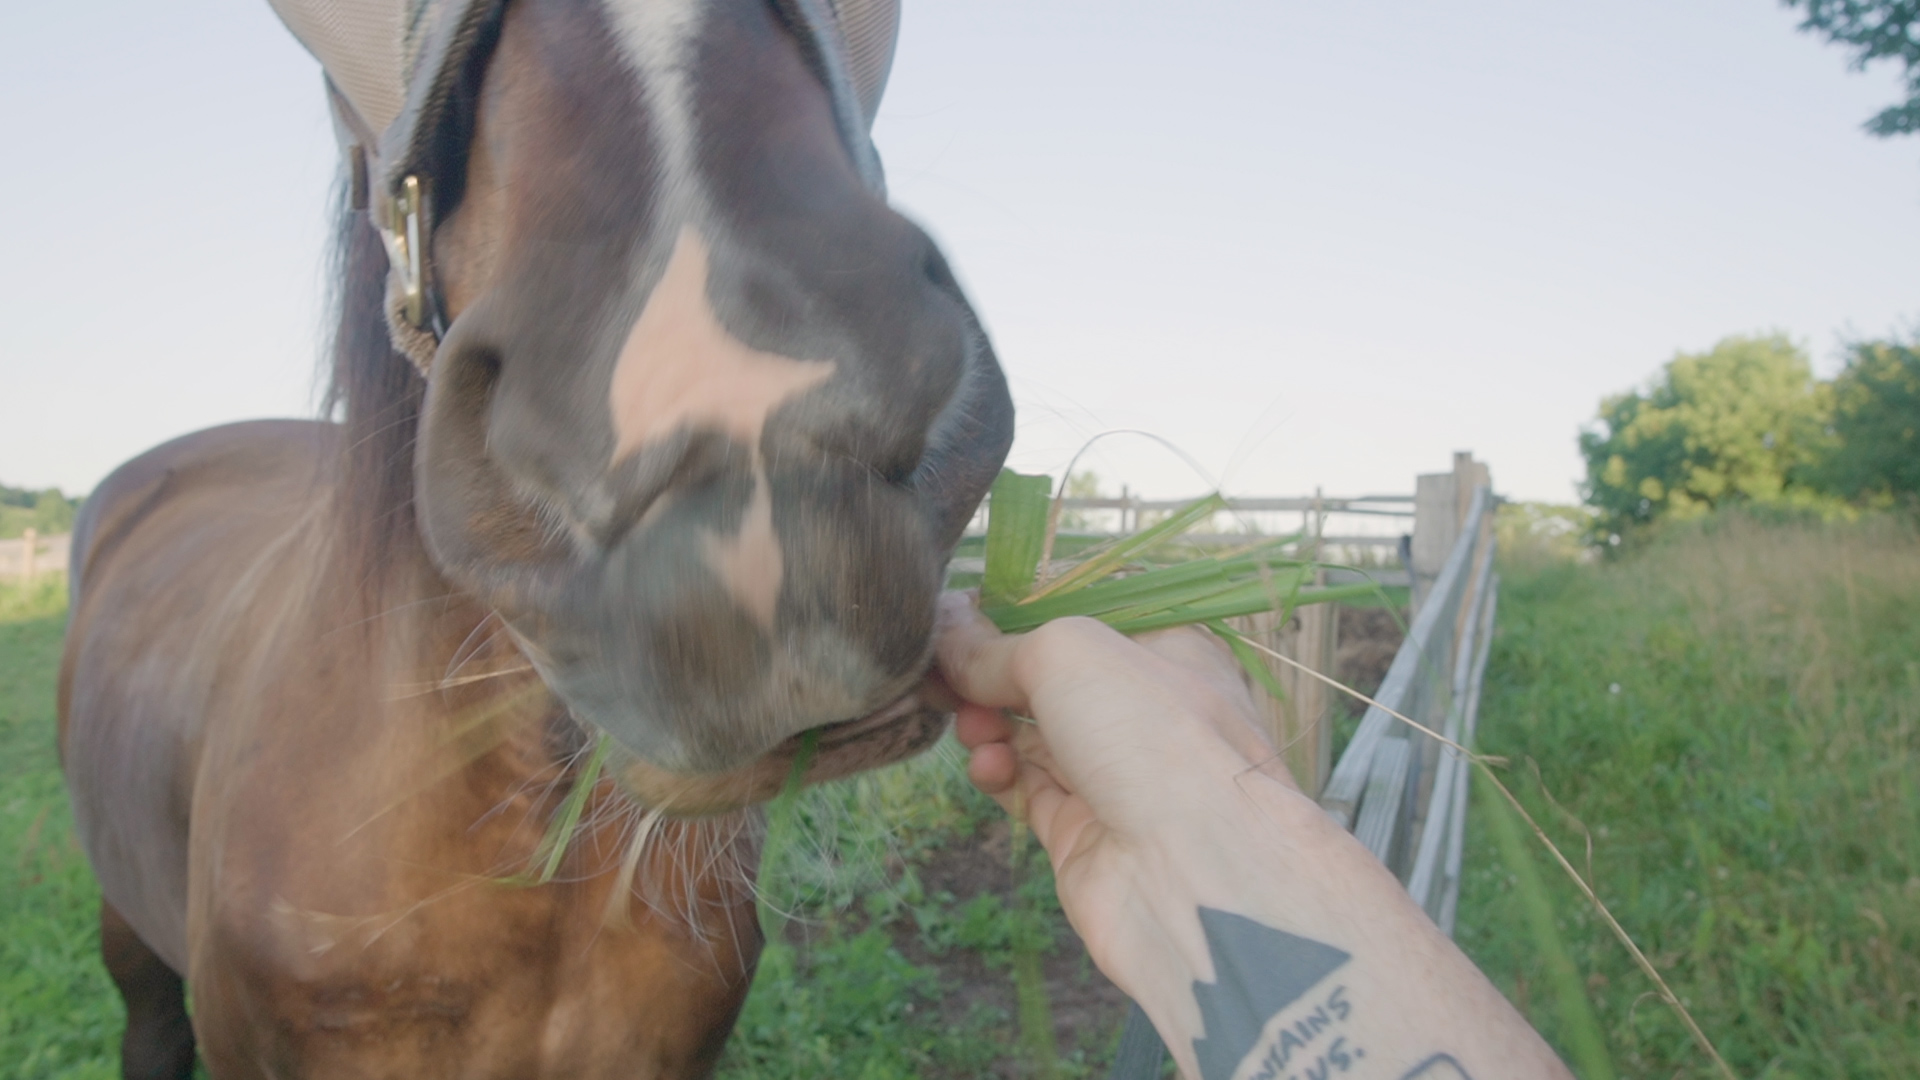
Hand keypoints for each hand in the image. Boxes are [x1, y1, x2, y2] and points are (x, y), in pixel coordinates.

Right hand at [929, 592, 1292, 969]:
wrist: (1195, 875)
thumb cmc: (1153, 736)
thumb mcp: (1068, 653)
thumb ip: (999, 646)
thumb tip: (947, 635)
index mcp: (1169, 654)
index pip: (1089, 622)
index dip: (1026, 617)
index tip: (966, 617)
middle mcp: (1149, 714)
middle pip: (1055, 681)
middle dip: (996, 675)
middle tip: (948, 675)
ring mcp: (1120, 778)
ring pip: (1035, 737)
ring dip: (991, 724)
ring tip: (970, 726)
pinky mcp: (1087, 834)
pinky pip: (1028, 792)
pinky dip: (999, 775)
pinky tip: (985, 766)